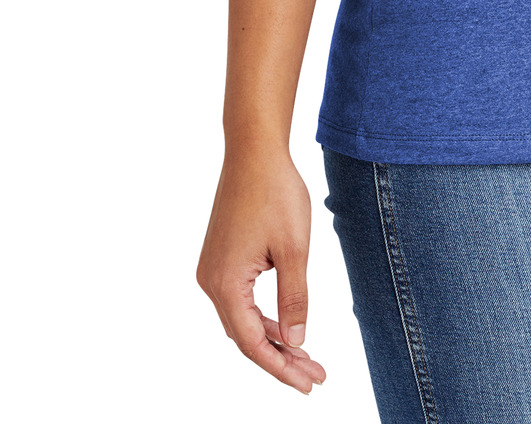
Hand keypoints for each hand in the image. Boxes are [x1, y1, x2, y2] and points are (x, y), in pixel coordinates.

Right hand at [197, 148, 326, 392]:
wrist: (254, 151)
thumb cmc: (276, 193)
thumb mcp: (294, 249)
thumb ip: (294, 299)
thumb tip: (297, 341)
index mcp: (225, 284)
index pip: (253, 343)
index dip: (281, 368)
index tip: (308, 384)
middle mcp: (211, 281)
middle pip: (246, 336)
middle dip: (281, 359)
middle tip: (315, 376)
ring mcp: (212, 269)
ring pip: (243, 319)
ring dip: (274, 338)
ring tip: (306, 358)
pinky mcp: (220, 257)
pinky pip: (241, 299)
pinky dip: (264, 316)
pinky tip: (287, 325)